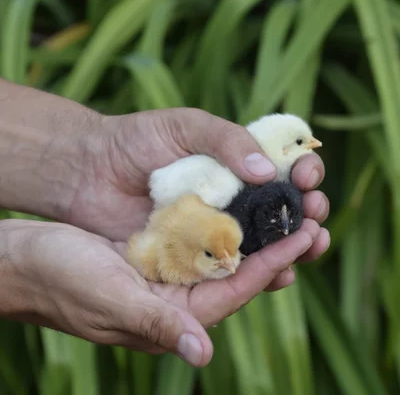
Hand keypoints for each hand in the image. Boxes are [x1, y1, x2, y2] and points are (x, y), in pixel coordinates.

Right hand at [0, 219, 319, 366]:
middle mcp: (178, 299)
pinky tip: (246, 202)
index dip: (275, 263)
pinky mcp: (159, 254)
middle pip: (241, 274)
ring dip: (260, 231)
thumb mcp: (109, 297)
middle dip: (279, 247)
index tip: (308, 236)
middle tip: (314, 217)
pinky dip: (228, 222)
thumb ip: (157, 324)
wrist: (20, 260)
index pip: (237, 290)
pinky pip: (204, 239)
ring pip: (228, 255)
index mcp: (173, 316)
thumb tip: (204, 353)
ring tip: (292, 206)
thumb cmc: (58, 279)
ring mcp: (169, 276)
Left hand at [66, 108, 329, 289]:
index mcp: (237, 162)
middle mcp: (233, 198)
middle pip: (285, 210)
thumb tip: (269, 172)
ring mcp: (216, 229)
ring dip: (295, 246)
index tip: (305, 178)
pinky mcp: (196, 257)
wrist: (85, 171)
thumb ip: (228, 140)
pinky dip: (260, 272)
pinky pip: (233, 267)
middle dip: (309, 212)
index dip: (304, 174)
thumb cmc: (135, 140)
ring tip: (310, 245)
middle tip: (315, 214)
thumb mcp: (186, 126)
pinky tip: (280, 273)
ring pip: (267, 243)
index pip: (286, 169)